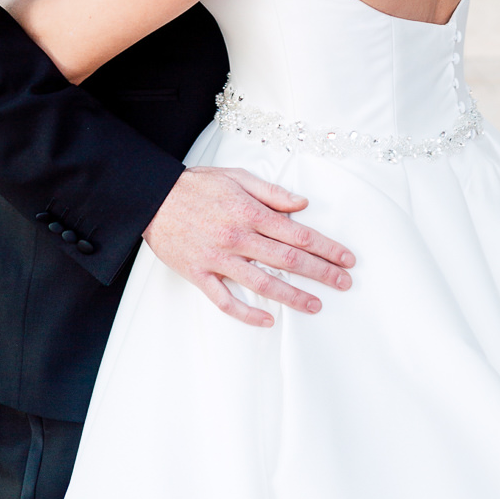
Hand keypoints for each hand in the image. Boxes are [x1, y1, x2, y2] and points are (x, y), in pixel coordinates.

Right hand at [142, 165, 354, 327]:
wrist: (153, 198)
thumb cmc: (197, 186)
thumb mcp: (236, 177)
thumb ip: (271, 193)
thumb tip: (303, 205)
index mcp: (249, 211)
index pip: (297, 234)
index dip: (325, 247)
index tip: (346, 258)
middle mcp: (238, 237)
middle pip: (288, 260)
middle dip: (321, 272)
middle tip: (344, 283)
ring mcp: (218, 259)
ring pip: (262, 284)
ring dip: (292, 297)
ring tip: (316, 306)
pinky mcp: (200, 275)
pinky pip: (225, 301)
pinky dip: (246, 314)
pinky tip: (267, 321)